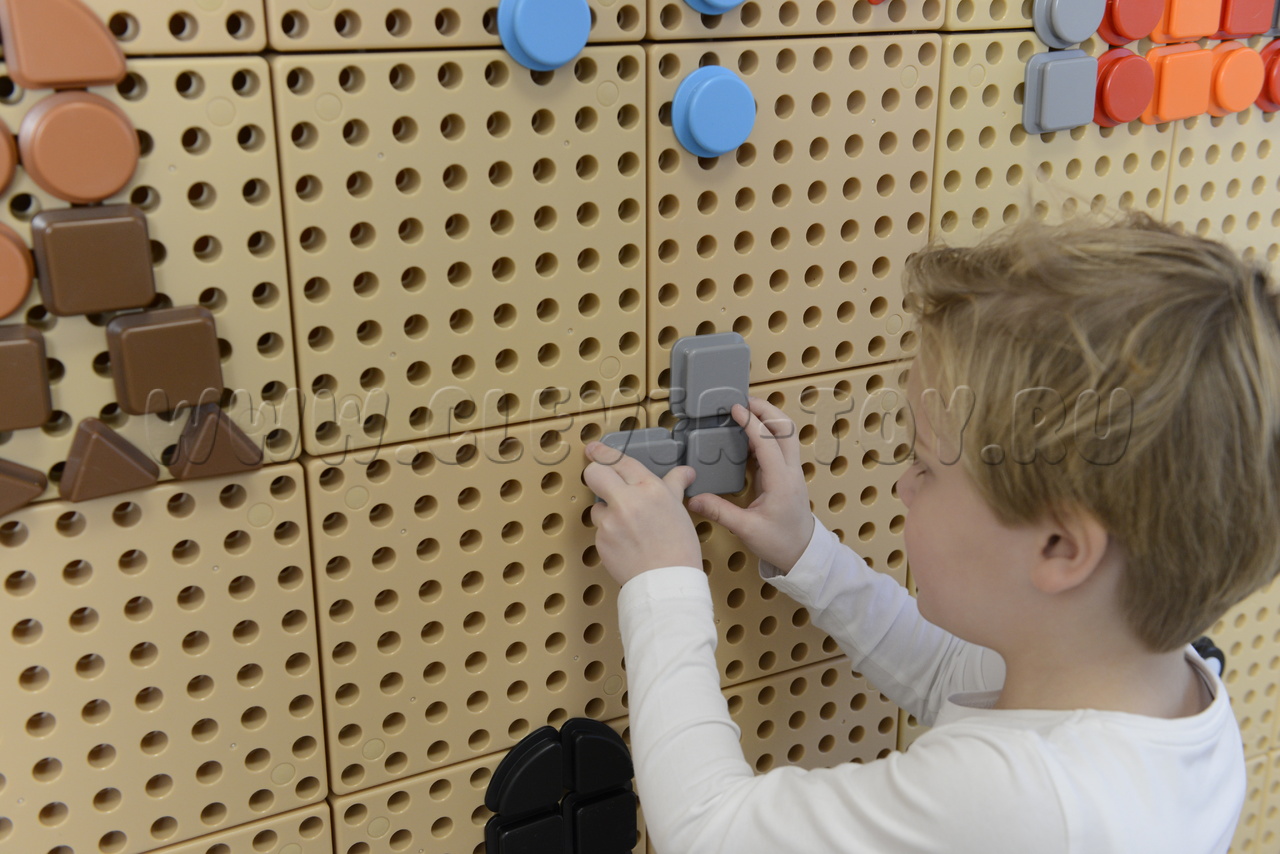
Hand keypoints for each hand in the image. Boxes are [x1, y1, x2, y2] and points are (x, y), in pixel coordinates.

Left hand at [584, 443, 701, 586]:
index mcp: (649, 488)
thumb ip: (674, 485)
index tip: (595, 449)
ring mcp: (610, 521)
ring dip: (606, 511)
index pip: (619, 461)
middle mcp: (627, 500)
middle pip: (594, 473)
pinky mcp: (600, 540)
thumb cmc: (678, 548)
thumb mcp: (679, 509)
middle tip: (602, 480)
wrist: (667, 582)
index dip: (603, 453)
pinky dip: (609, 533)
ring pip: (596, 505)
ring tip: (628, 527)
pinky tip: (626, 543)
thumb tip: (685, 472)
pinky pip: (599, 529)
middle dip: (595, 473)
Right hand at [687, 398, 813, 572]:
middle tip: (743, 401)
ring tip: (745, 411)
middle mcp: (790, 471)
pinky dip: (766, 433)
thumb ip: (720, 512)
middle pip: (785, 428)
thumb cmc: (780, 543)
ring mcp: (791, 471)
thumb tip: (692, 498)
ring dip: (769, 418)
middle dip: (766, 409)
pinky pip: (780, 445)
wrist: (803, 553)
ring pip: (786, 434)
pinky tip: (748, 434)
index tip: (735, 409)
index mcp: (781, 482)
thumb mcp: (746, 529)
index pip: (767, 442)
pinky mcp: (787, 474)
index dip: (751, 422)